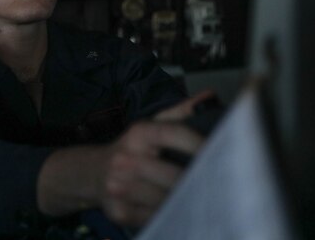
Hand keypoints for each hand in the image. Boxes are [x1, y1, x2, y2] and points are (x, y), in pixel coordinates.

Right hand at [98, 91, 213, 226]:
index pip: (173, 134)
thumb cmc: (131, 148)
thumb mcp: (150, 126)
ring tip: (199, 199)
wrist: (92, 172)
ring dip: (185, 202)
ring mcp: (120, 187)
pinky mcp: (119, 211)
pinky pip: (157, 217)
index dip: (199, 144)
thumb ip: (180, 112)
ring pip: (167, 200)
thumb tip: (209, 97)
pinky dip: (170, 215)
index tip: (223, 154)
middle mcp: (125, 159)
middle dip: (197, 182)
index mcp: (138, 134)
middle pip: (174, 175)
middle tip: (220, 187)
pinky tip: (176, 209)